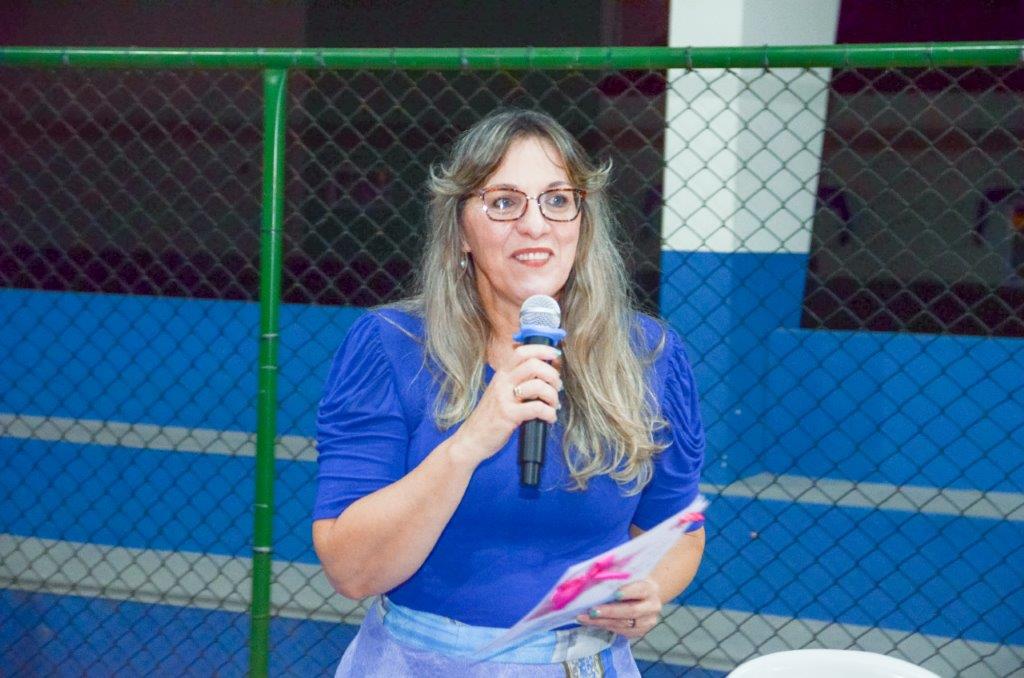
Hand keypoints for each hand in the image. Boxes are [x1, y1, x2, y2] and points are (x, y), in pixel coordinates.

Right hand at [448, 343, 561, 466]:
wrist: (471, 439)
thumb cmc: (490, 418)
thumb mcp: (501, 393)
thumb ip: (518, 381)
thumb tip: (546, 372)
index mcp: (501, 374)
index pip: (521, 352)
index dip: (542, 350)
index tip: (556, 355)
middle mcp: (502, 382)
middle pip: (533, 364)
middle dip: (552, 374)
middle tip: (557, 387)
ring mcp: (504, 398)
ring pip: (537, 385)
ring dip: (552, 395)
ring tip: (554, 405)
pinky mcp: (508, 415)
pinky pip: (537, 408)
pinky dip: (549, 413)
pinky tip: (549, 418)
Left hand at [575, 578, 662, 638]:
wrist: (645, 596)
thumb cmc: (632, 582)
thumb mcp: (629, 576)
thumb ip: (617, 576)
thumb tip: (595, 574)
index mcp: (650, 588)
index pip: (641, 590)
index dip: (628, 592)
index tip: (614, 594)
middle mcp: (652, 606)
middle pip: (631, 611)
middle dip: (610, 612)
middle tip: (592, 611)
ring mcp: (647, 622)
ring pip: (624, 624)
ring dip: (602, 622)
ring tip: (585, 618)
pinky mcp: (639, 632)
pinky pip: (621, 632)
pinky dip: (604, 627)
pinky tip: (592, 623)